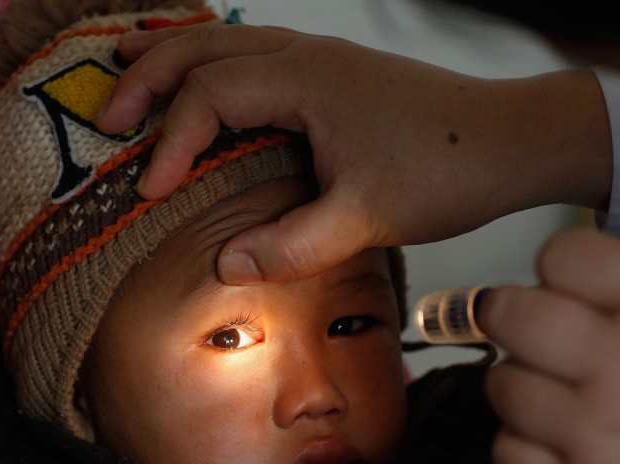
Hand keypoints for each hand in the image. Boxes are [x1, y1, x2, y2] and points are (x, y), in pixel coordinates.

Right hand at [97, 24, 611, 283]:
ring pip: (228, 41)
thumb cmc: (448, 168)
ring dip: (175, 56)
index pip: (210, 97)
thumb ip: (294, 244)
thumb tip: (226, 265)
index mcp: (307, 81)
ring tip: (128, 69)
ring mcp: (321, 59)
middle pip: (204, 48)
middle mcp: (307, 56)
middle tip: (106, 115)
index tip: (150, 191)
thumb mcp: (369, 216)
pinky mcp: (333, 74)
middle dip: (149, 77)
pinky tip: (205, 80)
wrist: (513, 139)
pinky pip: (255, 53)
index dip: (171, 143)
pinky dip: (214, 62)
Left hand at [481, 229, 619, 463]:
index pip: (562, 254)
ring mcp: (593, 431)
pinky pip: (506, 455)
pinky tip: (553, 446)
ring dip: (520, 388)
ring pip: (500, 385)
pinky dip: (521, 450)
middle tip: (530, 335)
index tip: (560, 287)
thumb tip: (577, 294)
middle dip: (511, 319)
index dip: (555, 270)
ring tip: (554, 398)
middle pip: (508, 314)